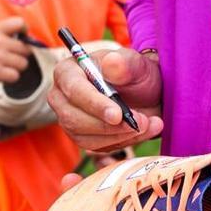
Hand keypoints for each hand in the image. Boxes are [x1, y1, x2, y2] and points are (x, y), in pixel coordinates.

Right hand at [0, 17, 30, 86]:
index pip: (20, 22)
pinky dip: (10, 77)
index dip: (25, 31)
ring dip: (16, 67)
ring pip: (23, 64)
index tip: (23, 38)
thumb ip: (2, 34)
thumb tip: (24, 40)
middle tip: (12, 58)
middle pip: (25, 48)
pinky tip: (1, 75)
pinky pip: (15, 76)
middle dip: (21, 55)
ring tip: (5, 67)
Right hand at [48, 46, 162, 151]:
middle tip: (141, 122)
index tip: (118, 115)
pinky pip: (97, 147)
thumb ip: (125, 63)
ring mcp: (69, 119)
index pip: (74, 90)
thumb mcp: (136, 64)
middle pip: (74, 119)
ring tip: (147, 125)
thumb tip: (111, 62)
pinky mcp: (82, 137)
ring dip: (120, 135)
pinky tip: (142, 132)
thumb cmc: (135, 73)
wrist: (144, 93)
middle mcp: (62, 97)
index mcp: (68, 71)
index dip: (94, 104)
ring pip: (86, 138)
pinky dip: (123, 142)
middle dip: (109, 126)